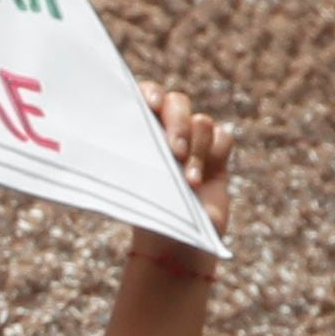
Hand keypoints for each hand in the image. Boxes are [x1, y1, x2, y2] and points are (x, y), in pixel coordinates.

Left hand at [130, 84, 230, 283]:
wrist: (171, 243)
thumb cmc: (144, 211)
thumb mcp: (131, 181)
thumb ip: (130, 155)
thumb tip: (111, 139)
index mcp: (142, 127)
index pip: (146, 94)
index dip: (150, 92)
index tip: (150, 105)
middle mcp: (168, 127)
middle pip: (177, 102)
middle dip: (177, 123)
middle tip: (173, 151)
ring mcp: (194, 139)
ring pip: (201, 122)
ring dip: (195, 149)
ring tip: (187, 180)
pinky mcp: (217, 153)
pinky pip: (223, 137)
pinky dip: (213, 155)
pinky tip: (199, 181)